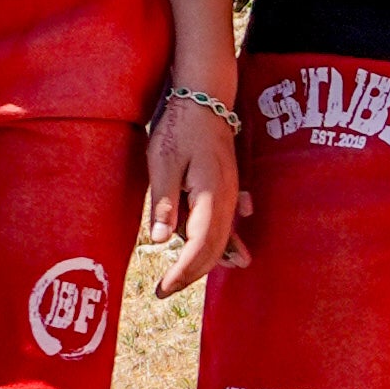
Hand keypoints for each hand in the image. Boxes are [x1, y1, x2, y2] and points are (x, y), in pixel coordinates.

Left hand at [141, 88, 240, 294]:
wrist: (206, 98)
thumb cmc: (180, 127)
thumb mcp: (163, 162)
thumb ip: (164, 202)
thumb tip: (157, 240)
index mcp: (209, 195)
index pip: (199, 247)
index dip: (182, 272)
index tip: (162, 289)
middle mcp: (226, 200)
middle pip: (214, 249)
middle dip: (191, 274)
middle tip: (164, 290)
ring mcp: (231, 194)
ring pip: (223, 239)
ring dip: (208, 262)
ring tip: (185, 280)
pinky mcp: (229, 189)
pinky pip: (229, 225)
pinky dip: (225, 245)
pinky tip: (231, 257)